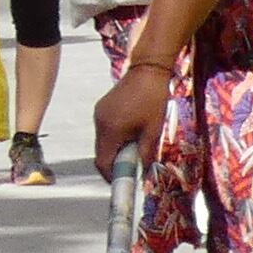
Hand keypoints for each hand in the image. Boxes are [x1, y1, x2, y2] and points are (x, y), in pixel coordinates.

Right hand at [89, 54, 171, 172]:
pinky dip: (114, 138)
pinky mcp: (101, 107)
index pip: (103, 162)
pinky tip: (129, 133)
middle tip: (130, 168)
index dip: (112, 176)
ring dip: (114, 150)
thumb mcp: (153, 129)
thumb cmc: (154, 99)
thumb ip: (146, 153)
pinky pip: (104, 130)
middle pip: (101, 153)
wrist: (148, 70)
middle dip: (114, 164)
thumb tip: (143, 173)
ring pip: (102, 142)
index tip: (123, 182)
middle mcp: (100, 123)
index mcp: (111, 130)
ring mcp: (99, 114)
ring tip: (132, 149)